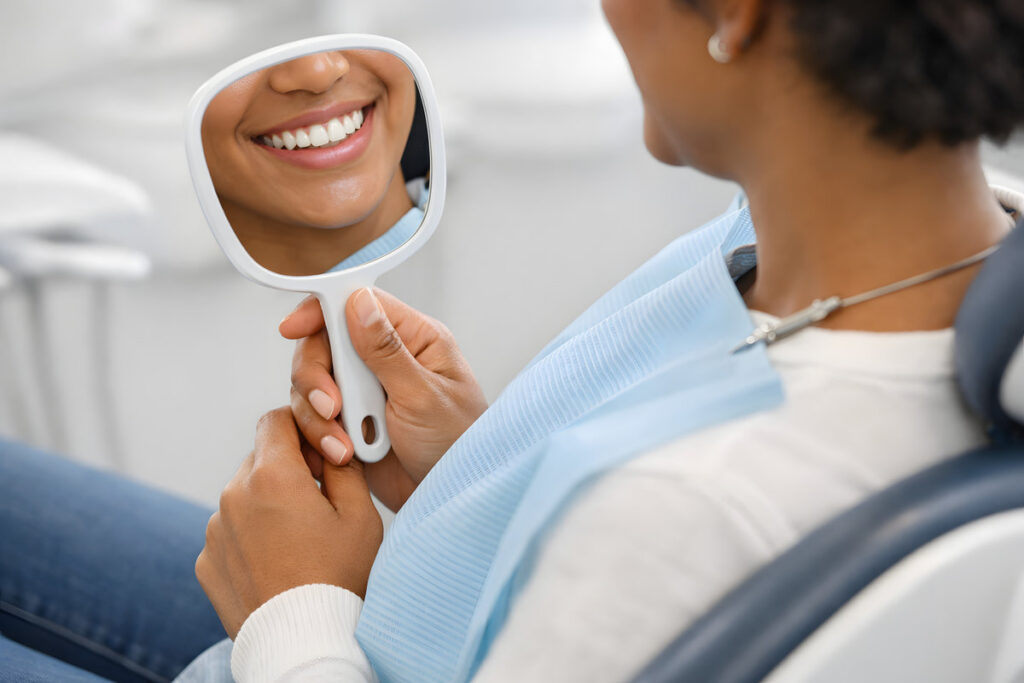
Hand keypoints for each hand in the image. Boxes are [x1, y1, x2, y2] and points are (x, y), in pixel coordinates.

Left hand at [195, 408, 382, 638]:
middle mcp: (233, 496)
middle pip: (259, 458)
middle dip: (287, 467)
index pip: (276, 421)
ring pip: (243, 495)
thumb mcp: (361, 515)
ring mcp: (215, 531)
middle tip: (317, 497)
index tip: (319, 451)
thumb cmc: (339, 579)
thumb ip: (344, 467)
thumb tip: (330, 448)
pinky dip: (250, 536)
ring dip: (266, 502)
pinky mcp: (206, 561)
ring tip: (298, 539)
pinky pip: (229, 531)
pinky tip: (278, 561)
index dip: (301, 428)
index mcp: (273, 476)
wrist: (304, 643)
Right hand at [280, 288, 487, 510]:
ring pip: (313, 384)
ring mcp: (365, 392)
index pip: (358, 305)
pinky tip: (341, 456)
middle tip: (332, 408)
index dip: (321, 311)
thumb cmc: (459, 444)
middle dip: (317, 376)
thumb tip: (358, 302)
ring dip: (319, 415)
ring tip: (344, 446)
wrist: (454, 498)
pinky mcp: (350, 424)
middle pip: (324, 344)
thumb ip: (386, 350)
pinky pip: (314, 418)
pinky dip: (320, 436)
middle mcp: (385, 360)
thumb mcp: (423, 395)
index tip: (294, 328)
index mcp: (414, 339)